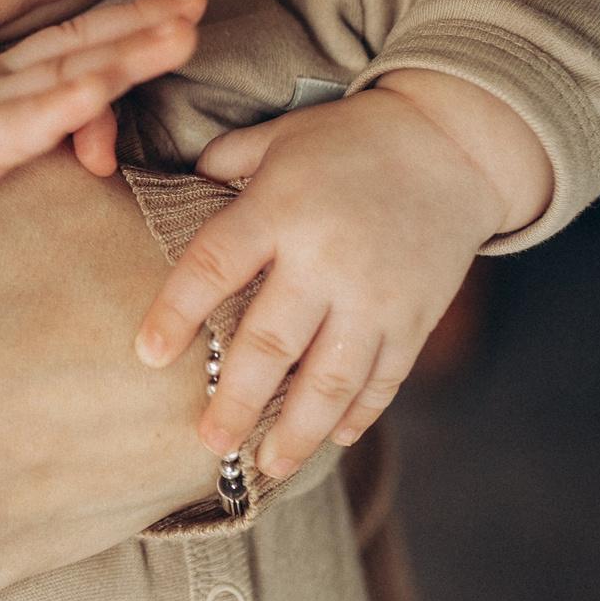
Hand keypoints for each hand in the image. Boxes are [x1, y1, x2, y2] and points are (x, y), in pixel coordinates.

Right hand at [0, 0, 204, 248]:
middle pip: (75, 49)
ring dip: (129, 47)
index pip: (59, 70)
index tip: (166, 41)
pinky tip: (112, 77)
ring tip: (185, 26)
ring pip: (63, 69)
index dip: (114, 56)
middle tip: (196, 2)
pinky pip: (23, 117)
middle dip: (141, 25)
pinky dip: (70, 97)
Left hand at [134, 70, 546, 479]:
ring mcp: (375, 296)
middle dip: (236, 400)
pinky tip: (331, 438)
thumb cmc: (349, 140)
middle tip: (208, 440)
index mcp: (279, 209)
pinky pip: (383, 380)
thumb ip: (222, 165)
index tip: (147, 355)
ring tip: (266, 463)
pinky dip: (358, 414)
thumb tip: (172, 190)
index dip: (176, 312)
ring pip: (330, 380)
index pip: (214, 266)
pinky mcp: (415, 318)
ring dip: (296, 430)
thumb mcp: (278, 137)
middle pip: (271, 343)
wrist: (452, 144)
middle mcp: (325, 259)